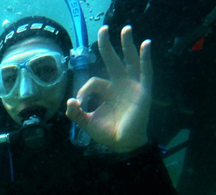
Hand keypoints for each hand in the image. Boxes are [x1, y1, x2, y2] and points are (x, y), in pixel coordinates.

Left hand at [66, 25, 152, 152]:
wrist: (123, 144)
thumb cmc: (107, 133)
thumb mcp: (87, 122)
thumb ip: (75, 114)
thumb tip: (69, 101)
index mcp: (106, 91)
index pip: (94, 81)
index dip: (84, 90)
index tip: (79, 103)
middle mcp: (119, 85)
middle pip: (112, 60)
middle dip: (106, 45)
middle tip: (103, 29)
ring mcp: (132, 86)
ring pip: (129, 61)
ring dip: (127, 45)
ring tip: (125, 29)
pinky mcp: (143, 91)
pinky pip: (146, 72)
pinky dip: (145, 58)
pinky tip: (145, 44)